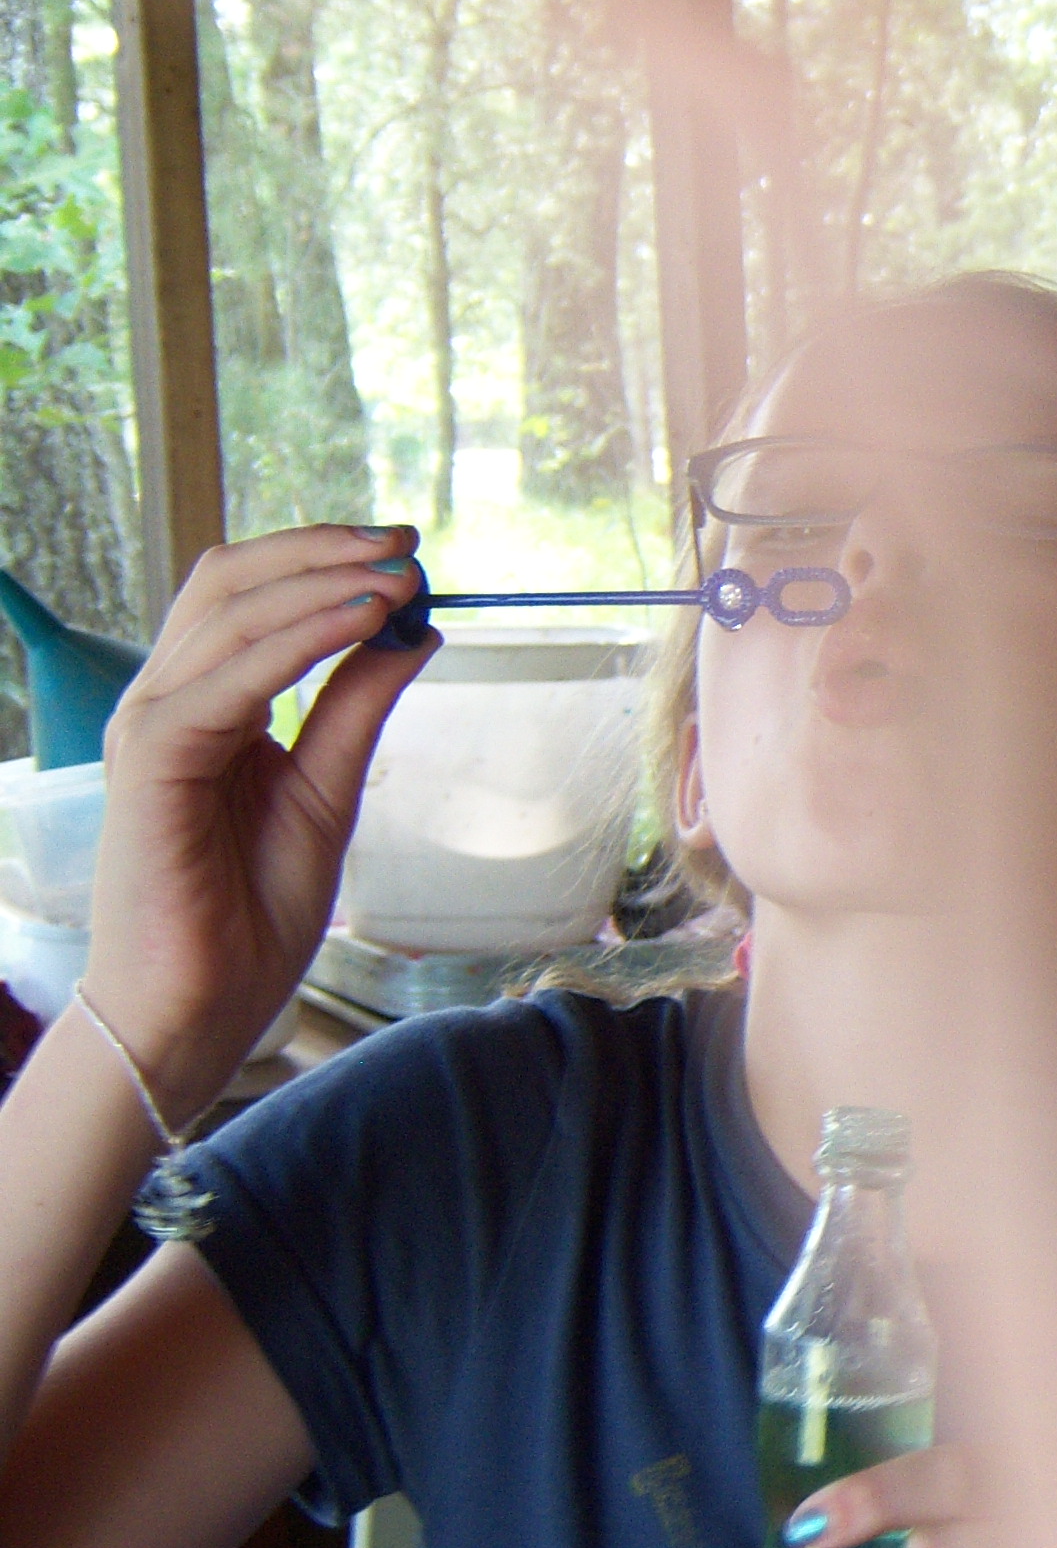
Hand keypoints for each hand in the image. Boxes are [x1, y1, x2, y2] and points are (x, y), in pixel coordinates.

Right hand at [81, 528, 432, 1109]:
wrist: (203, 1002)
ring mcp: (151, 728)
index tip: (407, 552)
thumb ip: (358, 707)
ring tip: (395, 578)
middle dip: (321, 553)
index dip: (323, 559)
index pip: (252, 597)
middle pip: (230, 584)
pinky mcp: (150, 765)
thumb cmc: (251, 910)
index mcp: (208, 703)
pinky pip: (220, 684)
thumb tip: (414, 630)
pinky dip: (293, 644)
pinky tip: (355, 625)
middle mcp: (170, 702)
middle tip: (405, 545)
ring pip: (225, 616)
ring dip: (317, 584)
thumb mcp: (329, 790)